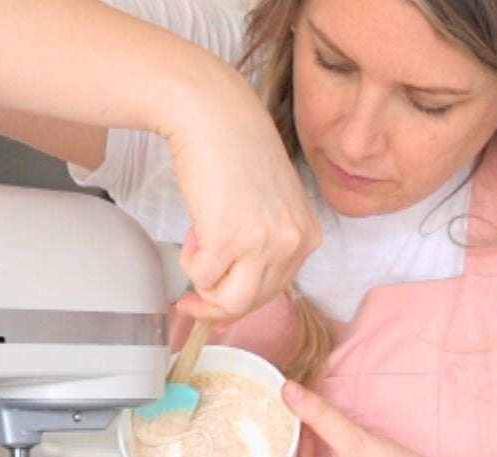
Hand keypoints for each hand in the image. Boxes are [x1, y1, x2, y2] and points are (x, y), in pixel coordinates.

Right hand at [163, 59, 319, 320]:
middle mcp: (293, 243)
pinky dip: (189, 261)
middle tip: (190, 298)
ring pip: (229, 300)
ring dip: (204, 284)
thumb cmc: (235, 150)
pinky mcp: (229, 238)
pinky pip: (202, 276)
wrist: (214, 113)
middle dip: (216, 303)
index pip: (276, 292)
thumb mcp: (268, 206)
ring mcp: (264, 243)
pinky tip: (194, 231)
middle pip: (252, 302)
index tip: (215, 303)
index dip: (240, 300)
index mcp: (307, 236)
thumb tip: (228, 305)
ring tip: (196, 251)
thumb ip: (260, 250)